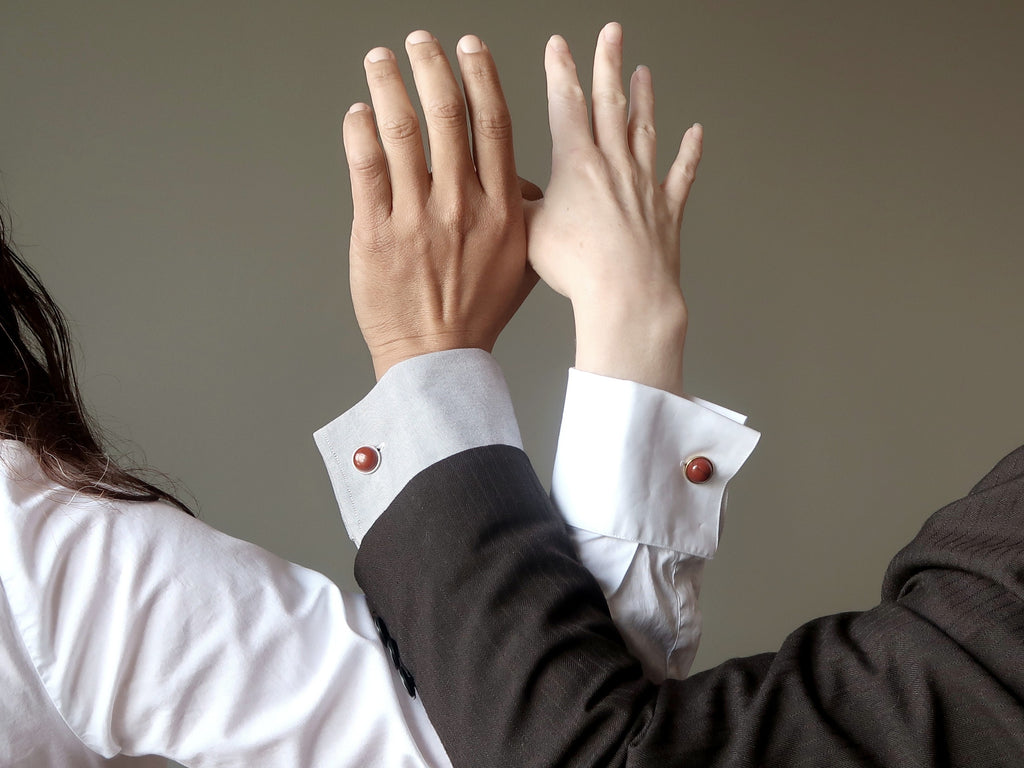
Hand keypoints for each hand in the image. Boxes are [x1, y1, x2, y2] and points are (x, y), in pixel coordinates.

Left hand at [344, 31, 535, 379]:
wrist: (436, 357)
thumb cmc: (477, 311)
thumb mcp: (521, 263)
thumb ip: (523, 216)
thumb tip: (524, 182)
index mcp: (500, 210)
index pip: (492, 126)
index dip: (479, 77)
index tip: (468, 47)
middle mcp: (460, 208)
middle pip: (446, 117)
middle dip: (431, 67)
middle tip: (418, 41)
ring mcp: (415, 220)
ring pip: (401, 133)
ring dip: (388, 86)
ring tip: (380, 60)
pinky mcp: (375, 234)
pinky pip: (366, 169)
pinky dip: (359, 132)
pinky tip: (358, 111)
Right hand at [525, 23, 702, 394]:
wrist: (625, 293)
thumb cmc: (578, 268)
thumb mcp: (529, 231)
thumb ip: (522, 203)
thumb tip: (504, 192)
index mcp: (577, 164)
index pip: (567, 104)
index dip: (561, 71)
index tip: (559, 45)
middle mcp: (614, 165)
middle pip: (611, 103)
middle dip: (609, 64)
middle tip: (612, 34)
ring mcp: (644, 184)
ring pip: (645, 130)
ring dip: (644, 99)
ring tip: (644, 73)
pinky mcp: (666, 209)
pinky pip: (681, 173)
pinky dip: (689, 151)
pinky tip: (695, 133)